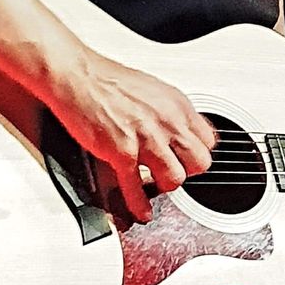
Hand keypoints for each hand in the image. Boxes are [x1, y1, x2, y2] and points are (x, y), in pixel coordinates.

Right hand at [50, 51, 215, 222]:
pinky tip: (140, 210)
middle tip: (172, 171)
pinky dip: (139, 204)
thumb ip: (169, 113)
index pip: (208, 141)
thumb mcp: (153, 90)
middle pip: (200, 163)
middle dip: (187, 171)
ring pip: (175, 179)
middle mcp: (167, 121)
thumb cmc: (106, 80)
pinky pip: (137, 188)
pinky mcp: (122, 153)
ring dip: (164, 186)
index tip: (187, 159)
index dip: (197, 153)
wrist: (75, 75)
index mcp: (177, 105)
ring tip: (154, 185)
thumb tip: (177, 130)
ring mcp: (146, 138)